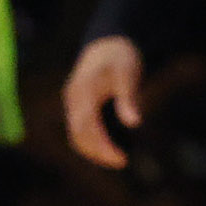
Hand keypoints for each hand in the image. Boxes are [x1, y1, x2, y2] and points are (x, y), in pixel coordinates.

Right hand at [64, 35, 144, 168]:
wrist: (106, 43)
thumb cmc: (120, 57)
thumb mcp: (129, 74)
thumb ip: (129, 98)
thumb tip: (134, 124)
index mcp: (83, 92)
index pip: (88, 127)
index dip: (103, 146)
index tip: (121, 159)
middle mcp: (73, 100)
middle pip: (78, 135)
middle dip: (98, 152)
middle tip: (122, 162)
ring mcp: (72, 103)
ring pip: (76, 134)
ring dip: (92, 150)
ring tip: (116, 158)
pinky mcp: (75, 106)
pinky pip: (78, 129)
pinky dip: (90, 141)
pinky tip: (108, 147)